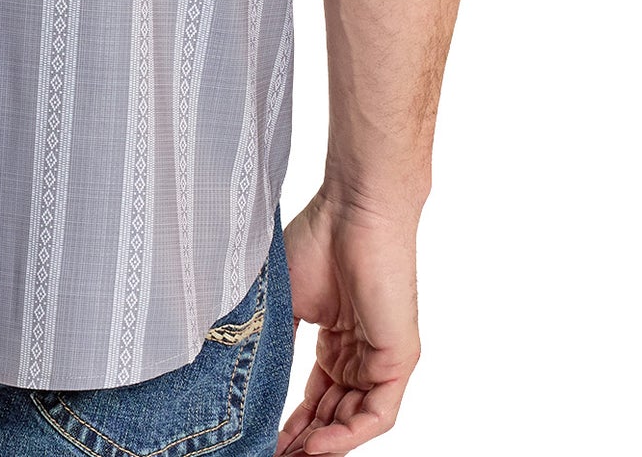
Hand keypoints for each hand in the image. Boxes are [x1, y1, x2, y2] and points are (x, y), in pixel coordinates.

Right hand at [273, 190, 421, 453]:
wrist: (352, 209)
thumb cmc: (317, 240)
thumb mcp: (283, 302)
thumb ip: (272, 343)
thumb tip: (242, 379)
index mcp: (335, 340)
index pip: (315, 397)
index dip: (291, 423)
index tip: (262, 438)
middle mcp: (360, 354)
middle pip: (332, 415)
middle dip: (303, 441)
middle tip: (271, 454)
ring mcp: (381, 359)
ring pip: (352, 421)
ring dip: (321, 445)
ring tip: (287, 456)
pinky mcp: (399, 360)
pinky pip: (376, 414)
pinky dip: (346, 436)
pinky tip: (316, 447)